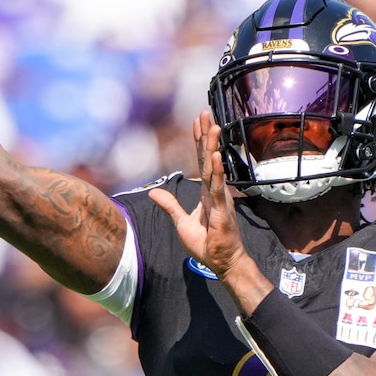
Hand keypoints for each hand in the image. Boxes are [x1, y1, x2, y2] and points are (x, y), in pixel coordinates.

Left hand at [149, 111, 248, 278]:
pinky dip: (216, 172)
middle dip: (206, 135)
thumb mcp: (181, 223)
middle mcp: (215, 191)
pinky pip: (217, 188)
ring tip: (213, 126)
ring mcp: (220, 199)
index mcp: (207, 192)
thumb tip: (152, 192)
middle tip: (205, 113)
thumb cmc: (207, 244)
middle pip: (208, 158)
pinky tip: (214, 156)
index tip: (198, 121)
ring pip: (214, 168)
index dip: (199, 141)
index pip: (201, 162)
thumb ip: (169, 206)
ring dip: (212, 147)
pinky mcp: (222, 211)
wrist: (223, 262)